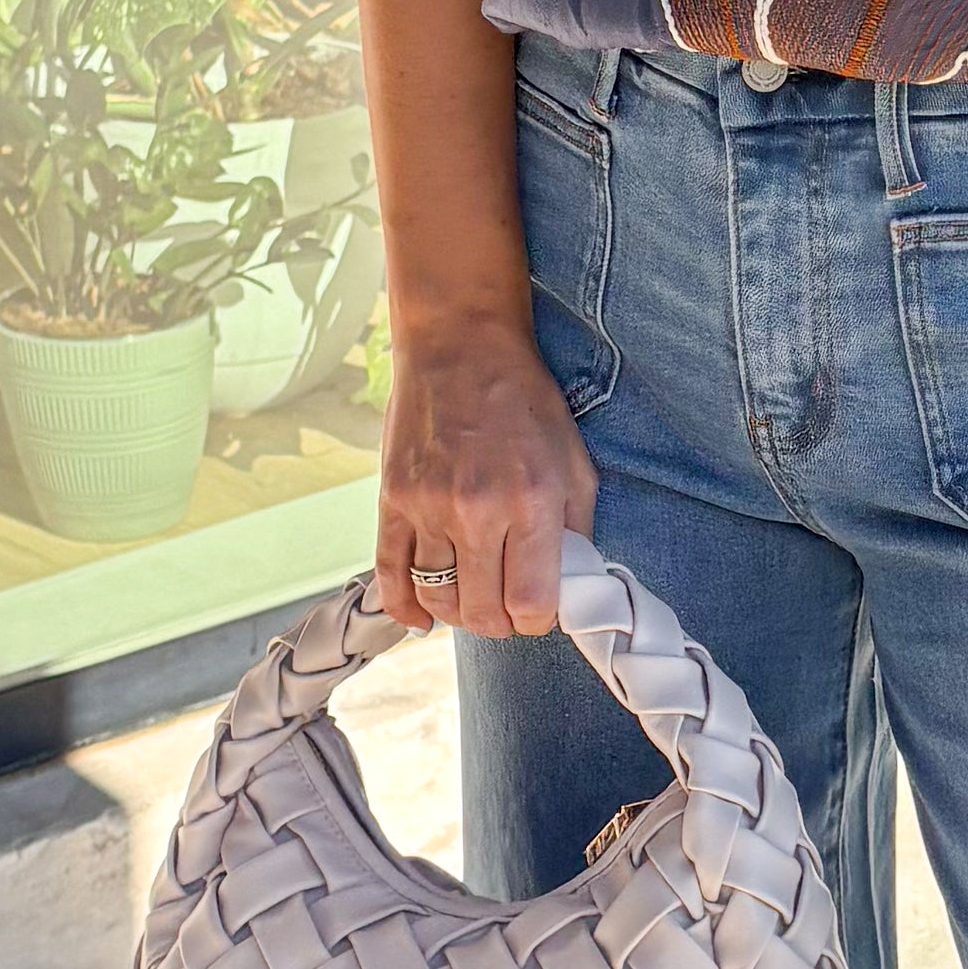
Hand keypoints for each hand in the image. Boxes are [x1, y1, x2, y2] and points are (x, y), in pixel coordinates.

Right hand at [379, 308, 597, 639]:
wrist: (460, 347)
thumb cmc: (525, 403)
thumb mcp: (575, 461)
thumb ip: (577, 529)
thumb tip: (567, 586)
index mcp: (531, 502)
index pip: (531, 604)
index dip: (538, 619)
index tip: (539, 608)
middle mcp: (476, 510)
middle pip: (483, 612)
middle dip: (501, 621)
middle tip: (508, 604)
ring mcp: (427, 507)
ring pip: (438, 600)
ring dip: (459, 614)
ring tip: (473, 601)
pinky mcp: (391, 500)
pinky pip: (390, 575)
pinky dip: (405, 609)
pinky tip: (423, 620)